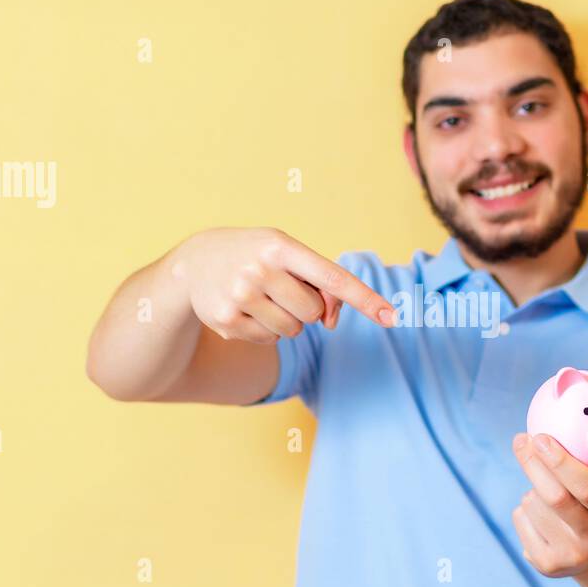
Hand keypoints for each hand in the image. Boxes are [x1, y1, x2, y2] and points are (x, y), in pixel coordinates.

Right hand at [169, 227, 395, 341]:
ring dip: (286, 319)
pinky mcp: (227, 321)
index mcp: (281, 246)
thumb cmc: (256, 255)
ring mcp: (240, 296)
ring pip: (293, 330)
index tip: (391, 316)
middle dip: (305, 306)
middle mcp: (260, 269)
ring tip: (261, 297)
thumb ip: (319, 282)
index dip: (365, 298)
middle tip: (280, 288)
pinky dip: (265, 329)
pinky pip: (270, 340)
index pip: (332, 277)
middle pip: (313, 312)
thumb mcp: (287, 253)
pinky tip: (245, 309)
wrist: (196, 262)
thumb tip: (332, 323)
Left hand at [510, 392, 587, 577]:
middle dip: (533, 464)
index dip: (559, 461)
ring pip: (532, 505)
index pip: (586, 488)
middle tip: (523, 439)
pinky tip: (542, 510)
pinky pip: (520, 520)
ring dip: (533, 486)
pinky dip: (524, 506)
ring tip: (548, 485)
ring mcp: (570, 557)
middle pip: (554, 499)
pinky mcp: (547, 567)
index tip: (540, 434)